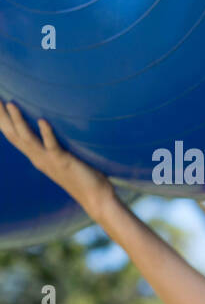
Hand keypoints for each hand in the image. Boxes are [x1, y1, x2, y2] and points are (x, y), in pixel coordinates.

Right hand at [0, 102, 114, 216]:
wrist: (95, 199)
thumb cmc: (83, 178)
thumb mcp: (61, 160)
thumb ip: (54, 147)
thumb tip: (52, 130)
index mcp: (36, 156)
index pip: (13, 135)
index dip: (2, 120)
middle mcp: (38, 158)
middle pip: (14, 134)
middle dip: (2, 116)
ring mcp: (49, 160)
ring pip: (28, 138)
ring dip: (18, 121)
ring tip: (10, 104)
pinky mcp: (63, 162)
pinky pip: (52, 146)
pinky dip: (46, 133)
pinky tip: (42, 120)